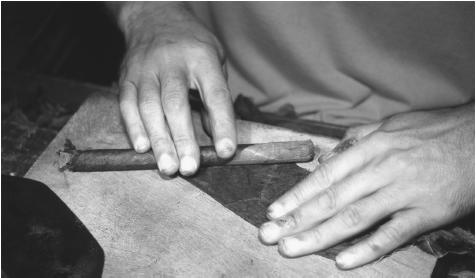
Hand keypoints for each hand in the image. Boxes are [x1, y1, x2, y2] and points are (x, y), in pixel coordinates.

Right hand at [116, 2, 235, 175]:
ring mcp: (145, 69)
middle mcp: (172, 62)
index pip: (214, 94)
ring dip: (158, 141)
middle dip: (183, 139)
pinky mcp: (126, 76)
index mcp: (201, 58)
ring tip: (167, 168)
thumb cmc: (191, 44)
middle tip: (189, 168)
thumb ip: (215, 96)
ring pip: (149, 108)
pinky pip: (127, 104)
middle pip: (176, 104)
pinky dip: (134, 128)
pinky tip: (142, 148)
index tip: (226, 151)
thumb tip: (216, 136)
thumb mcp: (215, 60)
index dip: (222, 124)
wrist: (154, 16)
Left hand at [259, 103, 473, 268]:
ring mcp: (403, 192)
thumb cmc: (434, 131)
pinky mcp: (426, 213)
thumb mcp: (391, 126)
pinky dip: (367, 250)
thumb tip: (326, 156)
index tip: (274, 211)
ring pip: (354, 218)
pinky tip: (343, 262)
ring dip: (319, 236)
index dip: (297, 195)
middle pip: (332, 199)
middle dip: (297, 219)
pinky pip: (393, 235)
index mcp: (371, 147)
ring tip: (292, 249)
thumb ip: (356, 140)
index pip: (325, 175)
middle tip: (269, 235)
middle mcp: (382, 169)